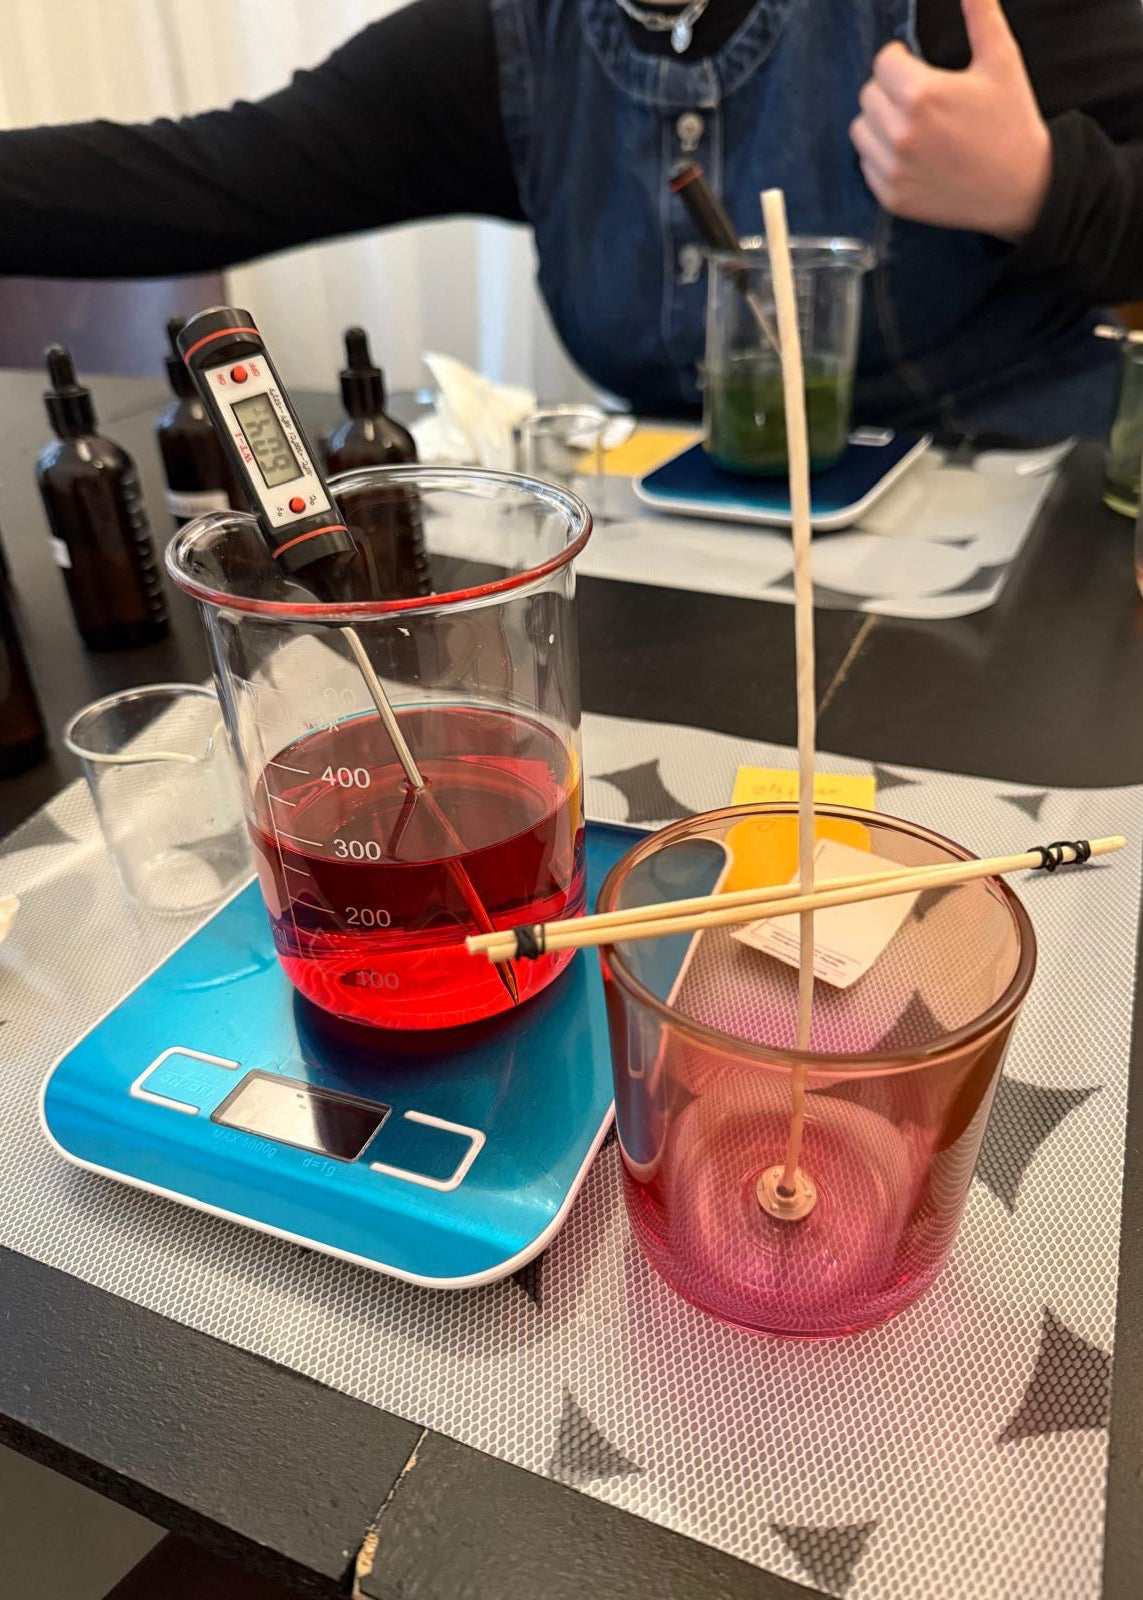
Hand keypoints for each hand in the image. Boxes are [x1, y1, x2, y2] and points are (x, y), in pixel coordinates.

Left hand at [849, 0, 1051, 238]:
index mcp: (921, 94)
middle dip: (891, 90)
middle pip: (869, 94)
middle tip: (922, 101)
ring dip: (880, 122)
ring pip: (861, 129)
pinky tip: (914, 155)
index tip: (922, 70)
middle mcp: (899, 133)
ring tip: (914, 126)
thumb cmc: (1011, 121)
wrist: (1022, 189)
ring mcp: (892, 169)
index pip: (883, 61)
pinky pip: (867, 165)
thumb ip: (980, 14)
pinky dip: (882, 157)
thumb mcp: (1001, 60)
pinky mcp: (891, 197)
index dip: (903, 60)